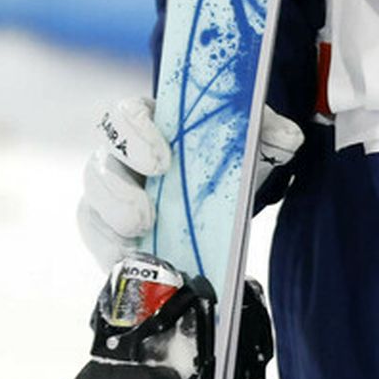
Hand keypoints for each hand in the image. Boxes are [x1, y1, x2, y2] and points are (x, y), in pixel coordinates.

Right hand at [76, 94, 303, 270]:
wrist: (225, 193)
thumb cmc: (228, 155)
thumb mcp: (251, 139)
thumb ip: (269, 132)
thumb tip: (288, 137)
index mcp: (149, 121)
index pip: (124, 115)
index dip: (135, 135)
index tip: (163, 162)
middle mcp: (119, 156)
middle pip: (98, 166)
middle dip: (116, 193)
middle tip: (146, 217)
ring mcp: (109, 194)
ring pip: (90, 206)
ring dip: (110, 227)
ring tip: (138, 243)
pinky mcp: (108, 230)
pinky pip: (97, 240)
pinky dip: (110, 253)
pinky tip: (131, 263)